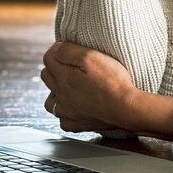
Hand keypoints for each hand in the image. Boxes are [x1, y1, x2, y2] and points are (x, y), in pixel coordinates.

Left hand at [41, 42, 172, 139]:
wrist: (125, 107)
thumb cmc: (111, 81)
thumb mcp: (91, 56)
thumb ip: (69, 51)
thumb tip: (56, 48)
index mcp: (63, 77)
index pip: (48, 58)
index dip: (57, 49)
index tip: (68, 47)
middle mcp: (61, 95)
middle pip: (47, 76)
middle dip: (55, 67)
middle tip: (70, 63)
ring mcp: (67, 112)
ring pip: (50, 100)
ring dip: (55, 91)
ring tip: (68, 85)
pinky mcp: (76, 124)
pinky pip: (62, 119)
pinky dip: (65, 112)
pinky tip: (74, 106)